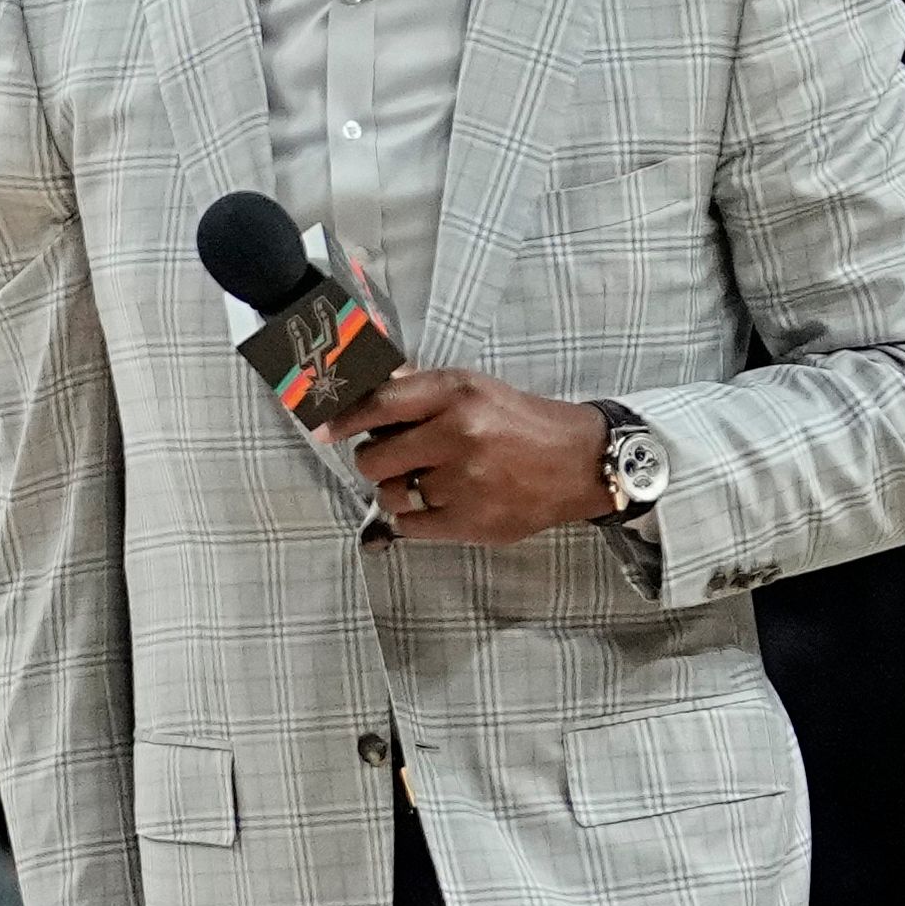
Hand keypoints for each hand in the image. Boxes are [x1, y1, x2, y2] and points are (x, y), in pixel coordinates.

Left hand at [332, 370, 610, 544]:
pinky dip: (415, 518)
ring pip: (390, 495)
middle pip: (374, 459)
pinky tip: (439, 504)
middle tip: (398, 458)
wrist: (580, 462)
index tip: (323, 430)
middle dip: (377, 460)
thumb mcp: (473, 388)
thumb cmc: (519, 422)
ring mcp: (465, 482)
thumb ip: (417, 389)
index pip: (379, 405)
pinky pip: (408, 526)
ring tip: (428, 481)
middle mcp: (459, 435)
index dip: (343, 420)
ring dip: (399, 490)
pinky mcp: (471, 522)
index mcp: (456, 394)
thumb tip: (362, 379)